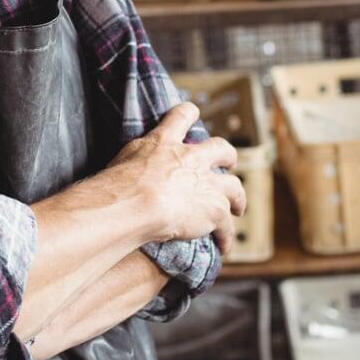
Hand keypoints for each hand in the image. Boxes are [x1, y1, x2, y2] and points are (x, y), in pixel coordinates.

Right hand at [103, 102, 245, 248]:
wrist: (138, 203)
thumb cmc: (120, 183)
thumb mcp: (125, 159)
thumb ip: (136, 158)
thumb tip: (130, 166)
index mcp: (166, 142)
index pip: (181, 116)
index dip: (189, 113)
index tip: (193, 112)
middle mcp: (192, 158)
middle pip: (220, 149)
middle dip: (227, 156)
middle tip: (229, 162)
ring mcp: (207, 184)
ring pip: (233, 187)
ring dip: (238, 197)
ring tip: (238, 207)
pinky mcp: (215, 210)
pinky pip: (226, 226)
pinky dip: (226, 236)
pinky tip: (223, 246)